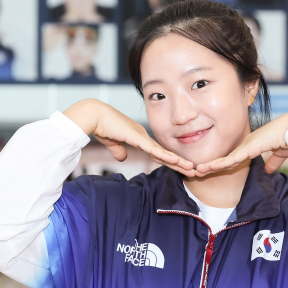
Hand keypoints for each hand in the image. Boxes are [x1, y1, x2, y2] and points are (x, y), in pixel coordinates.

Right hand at [64, 99, 194, 175]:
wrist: (94, 115)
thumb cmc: (101, 126)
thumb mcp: (111, 142)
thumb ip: (118, 150)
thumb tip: (123, 158)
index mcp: (138, 136)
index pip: (157, 152)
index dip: (169, 161)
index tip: (179, 168)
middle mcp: (143, 135)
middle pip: (164, 153)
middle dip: (179, 163)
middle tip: (193, 171)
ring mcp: (141, 136)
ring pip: (163, 152)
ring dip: (177, 162)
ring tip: (191, 169)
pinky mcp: (136, 137)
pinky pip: (153, 149)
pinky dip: (165, 156)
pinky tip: (176, 162)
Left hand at [195, 110, 287, 175]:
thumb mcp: (279, 153)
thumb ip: (273, 162)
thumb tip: (269, 170)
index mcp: (252, 145)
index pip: (233, 158)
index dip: (222, 164)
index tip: (211, 170)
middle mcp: (246, 144)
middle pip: (225, 158)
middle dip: (211, 166)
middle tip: (197, 172)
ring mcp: (246, 145)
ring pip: (224, 159)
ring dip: (210, 166)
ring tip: (197, 171)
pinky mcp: (248, 148)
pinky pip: (231, 159)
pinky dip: (219, 164)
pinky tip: (208, 167)